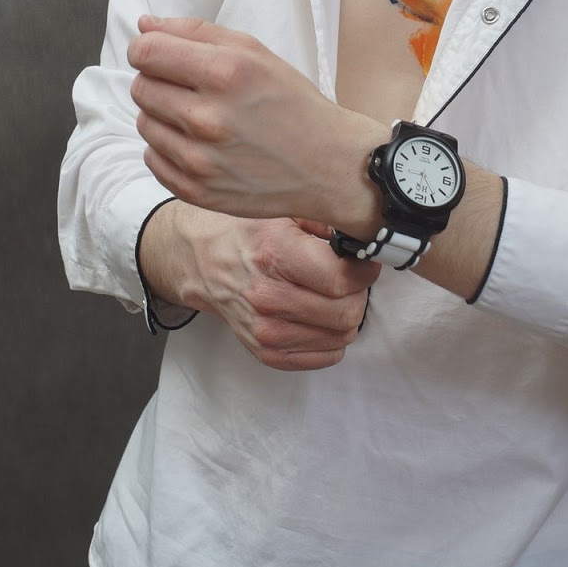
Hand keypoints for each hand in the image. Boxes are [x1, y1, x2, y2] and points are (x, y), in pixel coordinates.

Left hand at [127, 15, 383, 230]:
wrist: (328, 164)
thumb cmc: (292, 103)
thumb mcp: (255, 52)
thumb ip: (195, 32)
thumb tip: (144, 26)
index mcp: (224, 73)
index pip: (145, 51)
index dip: (148, 49)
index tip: (161, 55)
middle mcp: (208, 118)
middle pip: (140, 87)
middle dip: (160, 82)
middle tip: (193, 90)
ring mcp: (200, 160)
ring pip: (144, 123)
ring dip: (164, 116)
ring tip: (202, 118)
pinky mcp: (196, 190)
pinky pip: (152, 158)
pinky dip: (169, 149)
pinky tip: (201, 145)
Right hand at [140, 204, 380, 371]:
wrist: (201, 259)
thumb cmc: (246, 231)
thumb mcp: (284, 209)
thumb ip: (326, 220)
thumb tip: (366, 234)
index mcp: (274, 255)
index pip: (342, 280)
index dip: (364, 270)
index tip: (364, 261)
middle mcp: (267, 297)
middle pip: (346, 313)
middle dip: (358, 293)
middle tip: (349, 277)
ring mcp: (264, 330)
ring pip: (340, 337)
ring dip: (346, 315)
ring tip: (332, 294)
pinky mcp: (265, 352)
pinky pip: (325, 357)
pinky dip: (332, 337)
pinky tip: (320, 314)